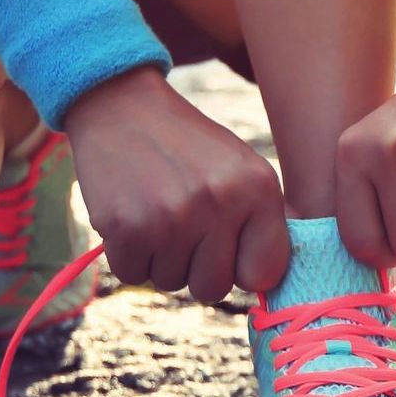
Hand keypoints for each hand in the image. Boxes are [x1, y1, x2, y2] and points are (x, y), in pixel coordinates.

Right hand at [66, 68, 290, 301]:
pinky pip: (133, 274)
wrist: (123, 108)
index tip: (228, 250)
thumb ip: (263, 223)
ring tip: (158, 211)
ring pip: (171, 283)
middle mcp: (220, 204)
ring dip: (161, 258)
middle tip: (184, 226)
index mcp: (259, 188)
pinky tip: (133, 216)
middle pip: (214, 288)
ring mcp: (173, 218)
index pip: (265, 272)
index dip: (242, 267)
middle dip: (197, 267)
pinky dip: (129, 255)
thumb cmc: (189, 149)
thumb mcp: (241, 170)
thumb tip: (272, 284)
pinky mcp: (127, 227)